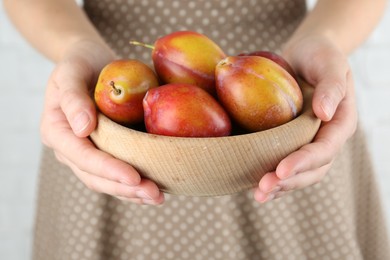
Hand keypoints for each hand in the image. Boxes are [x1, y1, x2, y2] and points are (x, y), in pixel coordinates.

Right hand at [40, 40, 163, 204]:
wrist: (89, 61)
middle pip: (95, 176)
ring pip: (106, 181)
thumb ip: (73, 98)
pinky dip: (133, 184)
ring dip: (131, 193)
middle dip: (124, 188)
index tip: (134, 177)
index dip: (107, 169)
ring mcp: (86, 152)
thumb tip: (83, 129)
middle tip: (154, 194)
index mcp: (56, 130)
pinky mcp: (104, 151)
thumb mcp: (71, 72)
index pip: (82, 156)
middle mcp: (70, 147)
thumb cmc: (79, 63)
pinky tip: (153, 189)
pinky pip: (116, 173)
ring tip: (158, 197)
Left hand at [254, 35, 356, 202]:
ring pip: (298, 174)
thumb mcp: (330, 63)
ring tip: (258, 194)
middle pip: (312, 170)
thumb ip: (331, 87)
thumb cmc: (320, 56)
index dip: (304, 162)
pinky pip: (283, 164)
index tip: (281, 170)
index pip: (324, 150)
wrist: (306, 55)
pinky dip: (272, 176)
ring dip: (279, 187)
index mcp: (340, 123)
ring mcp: (307, 142)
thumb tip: (325, 113)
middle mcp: (325, 138)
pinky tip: (253, 185)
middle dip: (288, 182)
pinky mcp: (290, 141)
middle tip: (263, 188)